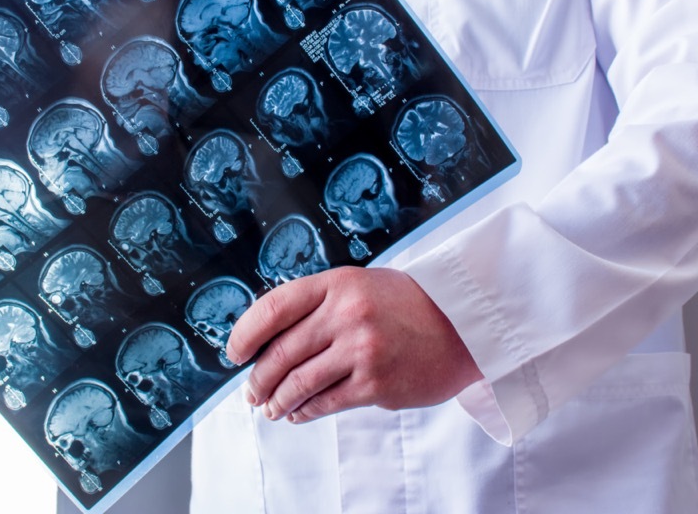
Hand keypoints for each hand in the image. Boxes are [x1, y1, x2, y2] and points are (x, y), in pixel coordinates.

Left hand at [226, 266, 481, 423]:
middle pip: (282, 352)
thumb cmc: (408, 305)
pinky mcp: (376, 384)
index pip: (274, 307)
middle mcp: (347, 314)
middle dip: (258, 378)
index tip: (234, 353)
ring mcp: (362, 350)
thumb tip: (269, 339)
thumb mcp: (360, 287)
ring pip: (299, 382)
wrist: (464, 326)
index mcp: (337, 284)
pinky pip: (326, 403)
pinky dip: (305, 411)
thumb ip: (318, 306)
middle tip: (250, 391)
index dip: (245, 333)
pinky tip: (298, 413)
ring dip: (277, 400)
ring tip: (270, 408)